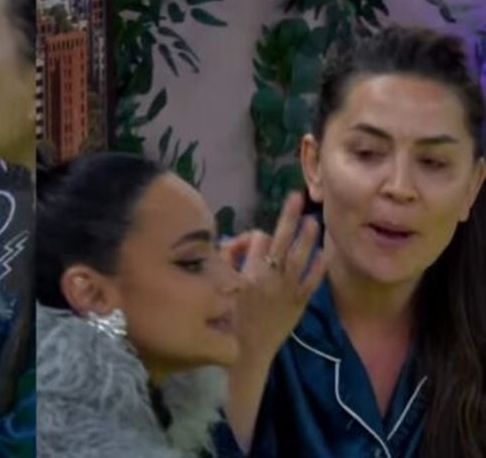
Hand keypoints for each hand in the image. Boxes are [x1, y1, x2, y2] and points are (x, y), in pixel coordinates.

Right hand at [233, 193, 326, 361]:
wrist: (246, 350)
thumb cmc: (229, 318)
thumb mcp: (223, 286)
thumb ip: (232, 263)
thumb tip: (238, 245)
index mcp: (249, 270)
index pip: (259, 239)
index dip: (255, 236)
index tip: (252, 241)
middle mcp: (271, 275)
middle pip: (282, 238)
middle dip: (289, 215)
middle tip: (297, 197)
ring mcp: (288, 288)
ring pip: (302, 254)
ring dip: (308, 236)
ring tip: (313, 222)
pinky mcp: (300, 301)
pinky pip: (313, 280)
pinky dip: (319, 266)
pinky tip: (323, 255)